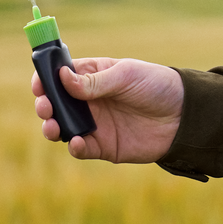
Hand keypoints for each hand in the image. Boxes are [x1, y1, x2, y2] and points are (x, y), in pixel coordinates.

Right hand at [30, 56, 183, 162]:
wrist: (184, 116)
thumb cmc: (156, 85)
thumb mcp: (127, 76)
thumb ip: (95, 81)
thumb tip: (62, 78)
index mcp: (92, 75)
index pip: (59, 75)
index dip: (45, 78)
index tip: (38, 84)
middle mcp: (89, 100)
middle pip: (55, 103)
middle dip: (44, 104)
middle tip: (45, 107)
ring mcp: (94, 123)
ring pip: (61, 127)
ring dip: (51, 126)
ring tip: (52, 126)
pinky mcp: (103, 146)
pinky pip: (80, 148)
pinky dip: (74, 147)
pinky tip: (76, 142)